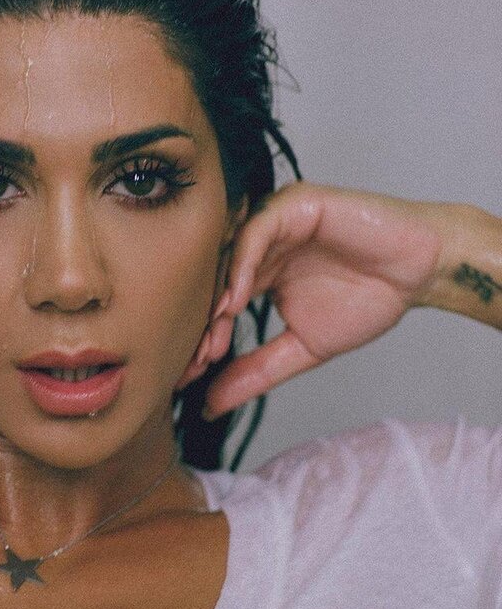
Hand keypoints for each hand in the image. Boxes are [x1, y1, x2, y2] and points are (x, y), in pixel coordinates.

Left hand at [189, 182, 447, 417]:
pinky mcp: (294, 204)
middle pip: (212, 279)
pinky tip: (236, 299)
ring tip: (213, 336)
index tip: (189, 375)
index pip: (214, 303)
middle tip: (193, 360)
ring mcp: (274, 221)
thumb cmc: (368, 299)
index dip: (200, 338)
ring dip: (217, 297)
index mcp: (256, 272)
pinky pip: (257, 232)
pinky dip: (241, 265)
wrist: (418, 272)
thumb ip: (257, 371)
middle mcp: (258, 244)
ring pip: (228, 256)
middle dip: (201, 322)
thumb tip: (211, 405)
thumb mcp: (302, 347)